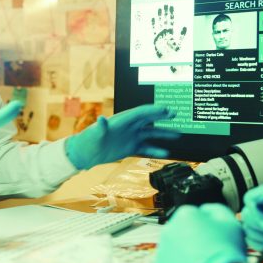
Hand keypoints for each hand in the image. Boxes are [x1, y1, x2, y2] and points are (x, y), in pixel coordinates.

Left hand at [65, 104, 179, 169]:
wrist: (85, 153)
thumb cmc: (88, 140)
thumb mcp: (94, 133)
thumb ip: (100, 127)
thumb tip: (101, 119)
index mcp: (122, 120)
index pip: (140, 112)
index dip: (153, 110)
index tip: (166, 109)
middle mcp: (129, 127)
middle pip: (149, 119)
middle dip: (161, 116)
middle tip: (174, 113)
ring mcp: (131, 137)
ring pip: (151, 133)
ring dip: (163, 133)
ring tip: (177, 134)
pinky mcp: (130, 147)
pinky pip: (146, 147)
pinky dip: (156, 149)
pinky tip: (166, 152)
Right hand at [151, 4, 187, 58]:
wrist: (167, 60)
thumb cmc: (174, 53)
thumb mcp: (180, 44)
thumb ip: (181, 35)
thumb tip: (185, 26)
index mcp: (171, 32)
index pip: (171, 21)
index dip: (171, 14)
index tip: (171, 7)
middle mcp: (165, 32)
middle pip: (165, 20)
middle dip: (165, 13)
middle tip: (165, 5)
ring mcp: (160, 35)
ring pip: (160, 23)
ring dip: (160, 16)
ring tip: (160, 9)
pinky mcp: (156, 38)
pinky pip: (154, 30)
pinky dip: (153, 24)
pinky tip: (153, 18)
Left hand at [152, 204, 245, 262]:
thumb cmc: (226, 252)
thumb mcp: (230, 222)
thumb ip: (215, 210)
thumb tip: (204, 211)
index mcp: (184, 215)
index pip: (194, 217)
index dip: (207, 228)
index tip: (215, 238)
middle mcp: (168, 230)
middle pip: (182, 233)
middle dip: (193, 241)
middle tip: (209, 254)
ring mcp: (162, 252)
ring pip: (175, 251)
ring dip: (185, 257)